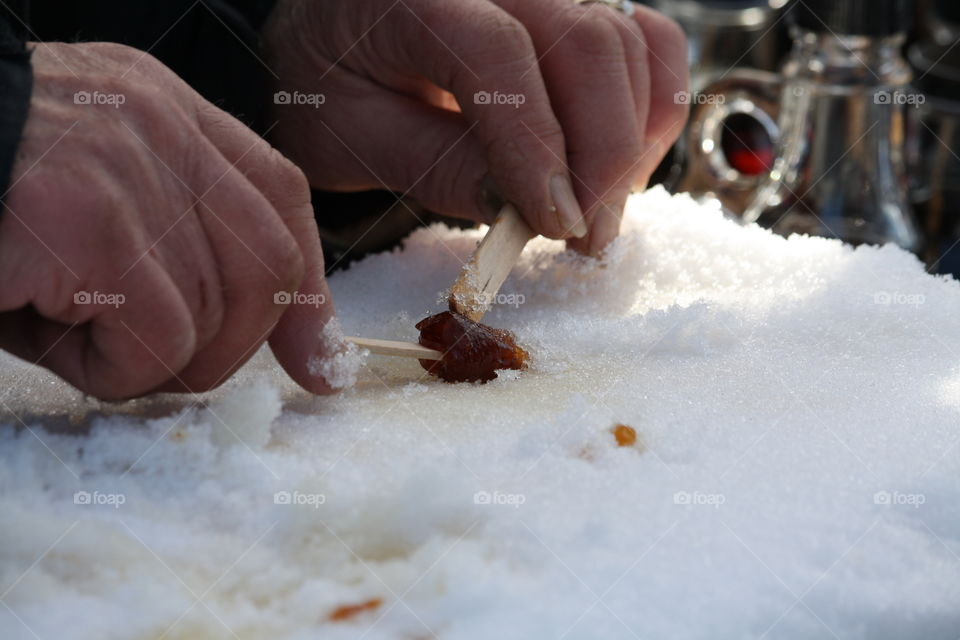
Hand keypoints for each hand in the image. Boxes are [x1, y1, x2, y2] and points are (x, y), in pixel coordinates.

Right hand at [0, 42, 339, 399]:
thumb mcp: (96, 206)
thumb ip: (183, 248)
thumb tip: (272, 345)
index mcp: (165, 112)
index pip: (281, 198)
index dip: (305, 292)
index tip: (316, 359)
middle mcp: (159, 125)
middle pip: (268, 265)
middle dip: (231, 346)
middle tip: (155, 361)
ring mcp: (127, 168)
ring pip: (212, 315)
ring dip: (151, 359)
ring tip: (72, 331)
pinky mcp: (88, 224)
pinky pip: (154, 338)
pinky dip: (113, 368)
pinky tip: (51, 335)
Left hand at [262, 0, 687, 254]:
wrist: (335, 28)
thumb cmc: (328, 82)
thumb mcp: (348, 137)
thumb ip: (432, 165)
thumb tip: (525, 207)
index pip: (497, 53)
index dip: (537, 145)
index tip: (555, 225)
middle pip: (586, 42)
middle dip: (602, 156)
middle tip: (587, 239)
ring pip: (628, 43)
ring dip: (629, 141)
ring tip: (594, 213)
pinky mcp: (574, 1)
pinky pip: (647, 40)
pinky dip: (651, 105)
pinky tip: (619, 164)